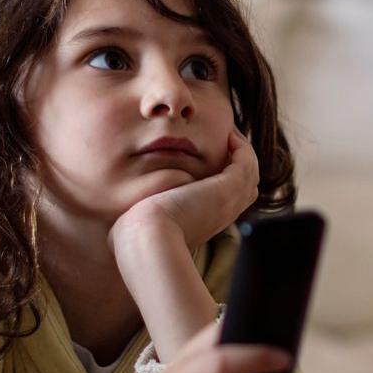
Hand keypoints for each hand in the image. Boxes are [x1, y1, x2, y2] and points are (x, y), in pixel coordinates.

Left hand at [113, 129, 259, 252]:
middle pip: (245, 183)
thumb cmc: (137, 236)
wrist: (147, 240)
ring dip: (241, 149)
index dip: (223, 177)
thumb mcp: (143, 224)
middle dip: (237, 160)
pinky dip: (241, 146)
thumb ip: (141, 218)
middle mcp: (223, 213)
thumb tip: (123, 221)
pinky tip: (226, 134)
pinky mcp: (228, 188)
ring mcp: (229, 201)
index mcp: (206, 221)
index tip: (209, 157)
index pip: (228, 197)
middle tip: (225, 140)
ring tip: (228, 132)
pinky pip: (246, 161)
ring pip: (249, 171)